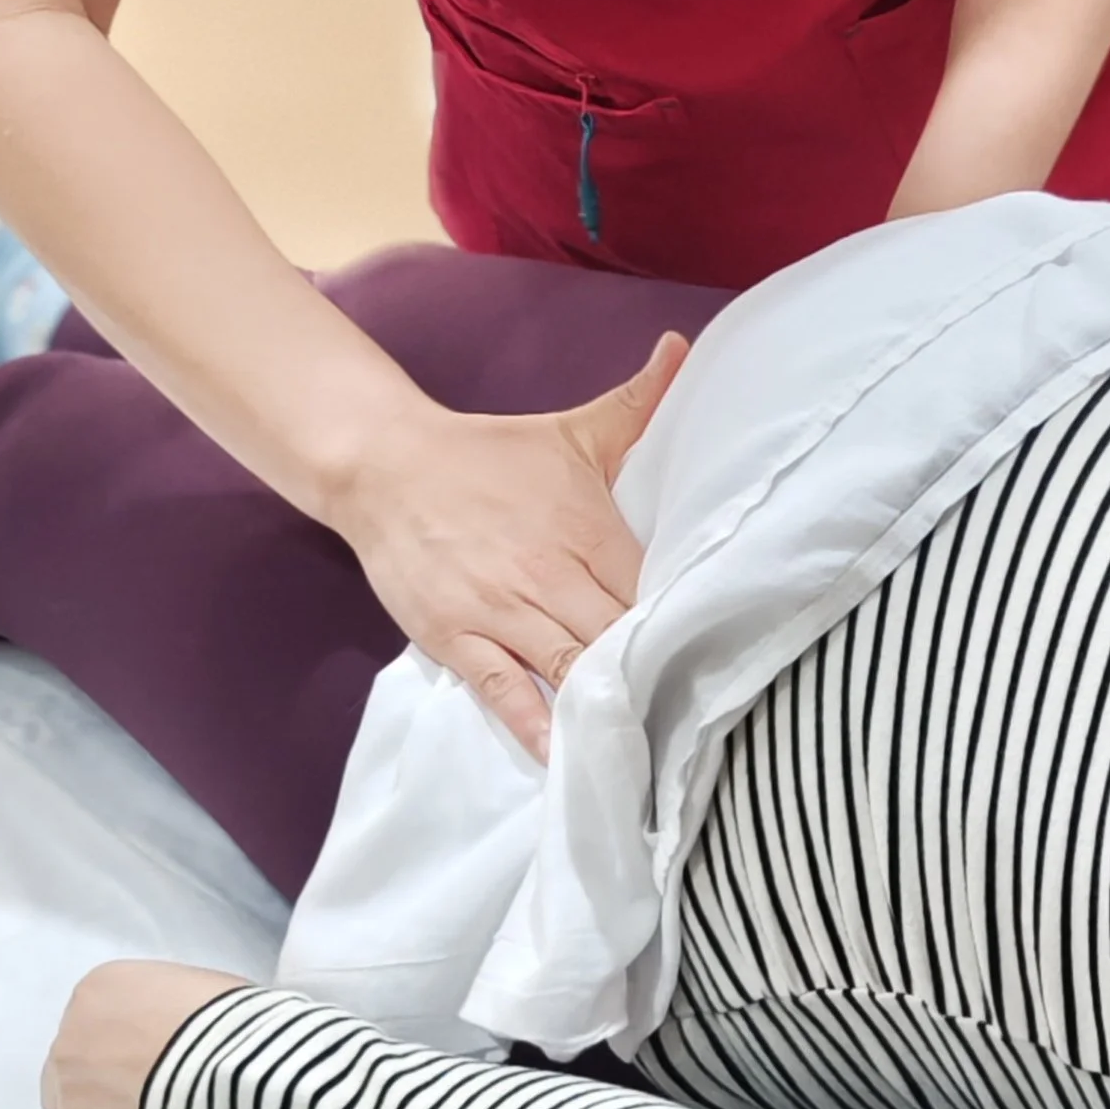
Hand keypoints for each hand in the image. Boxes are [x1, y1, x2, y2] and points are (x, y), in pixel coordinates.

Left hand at [42, 960, 247, 1108]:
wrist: (225, 1075)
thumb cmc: (222, 1018)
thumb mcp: (188, 985)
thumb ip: (160, 1009)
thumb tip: (173, 1034)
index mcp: (93, 995)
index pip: (94, 1023)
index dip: (126, 1045)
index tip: (157, 1057)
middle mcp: (65, 1051)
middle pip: (72, 1075)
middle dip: (103, 1086)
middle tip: (152, 1095)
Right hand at [337, 331, 686, 761]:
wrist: (390, 466)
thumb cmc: (491, 454)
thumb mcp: (573, 430)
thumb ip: (638, 401)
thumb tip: (684, 346)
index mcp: (590, 528)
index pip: (654, 588)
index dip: (686, 621)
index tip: (719, 651)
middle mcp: (552, 574)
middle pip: (620, 637)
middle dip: (654, 673)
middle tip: (695, 715)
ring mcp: (503, 610)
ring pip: (570, 669)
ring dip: (605, 706)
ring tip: (647, 748)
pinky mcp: (458, 638)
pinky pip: (503, 693)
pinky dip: (535, 729)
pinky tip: (565, 762)